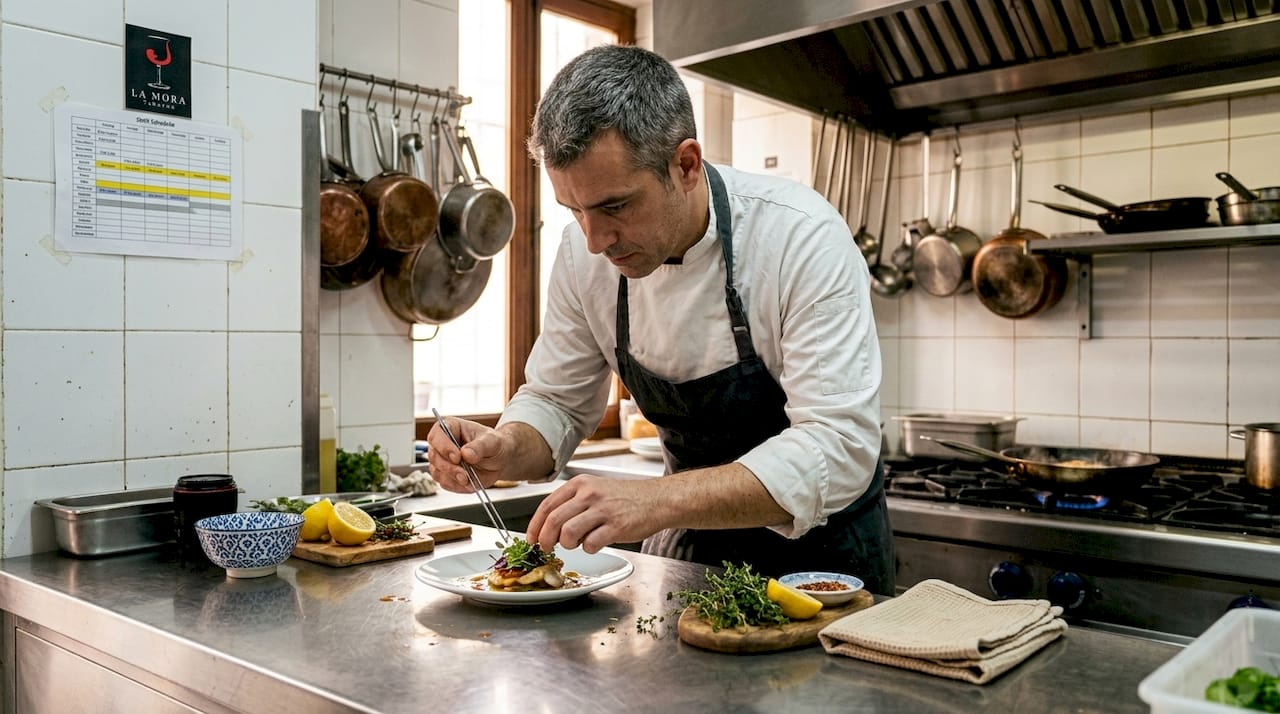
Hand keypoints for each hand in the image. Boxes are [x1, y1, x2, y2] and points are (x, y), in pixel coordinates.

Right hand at [426, 418, 503, 492]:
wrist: (499, 460)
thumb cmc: (493, 444)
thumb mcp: (492, 441)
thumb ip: (479, 446)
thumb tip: (466, 453)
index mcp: (450, 428)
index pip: (436, 435)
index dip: (443, 447)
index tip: (457, 456)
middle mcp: (442, 444)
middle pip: (434, 456)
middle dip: (449, 467)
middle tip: (463, 474)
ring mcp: (442, 461)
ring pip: (437, 472)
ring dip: (452, 478)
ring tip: (468, 479)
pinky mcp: (446, 476)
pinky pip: (445, 483)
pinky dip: (456, 486)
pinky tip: (468, 482)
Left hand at [526, 475, 664, 553]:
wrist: (656, 500)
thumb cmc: (623, 498)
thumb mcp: (594, 490)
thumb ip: (571, 504)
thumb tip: (547, 527)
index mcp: (580, 484)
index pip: (546, 505)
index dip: (534, 526)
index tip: (531, 539)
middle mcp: (589, 494)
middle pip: (553, 521)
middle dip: (545, 540)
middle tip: (546, 548)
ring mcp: (603, 510)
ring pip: (568, 533)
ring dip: (567, 544)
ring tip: (577, 543)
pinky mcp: (616, 526)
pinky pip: (590, 544)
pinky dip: (588, 549)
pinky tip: (596, 543)